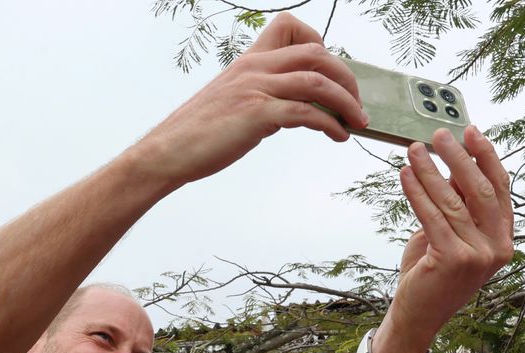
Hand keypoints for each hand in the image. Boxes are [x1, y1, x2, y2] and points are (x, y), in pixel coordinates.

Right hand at [131, 12, 365, 187]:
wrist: (166, 152)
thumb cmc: (196, 135)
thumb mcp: (231, 104)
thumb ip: (261, 98)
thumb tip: (291, 110)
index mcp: (247, 61)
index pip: (290, 27)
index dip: (319, 43)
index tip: (329, 73)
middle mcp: (254, 69)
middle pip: (316, 54)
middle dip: (346, 78)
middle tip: (357, 103)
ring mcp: (255, 90)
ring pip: (318, 81)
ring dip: (346, 102)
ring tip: (357, 122)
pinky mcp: (256, 116)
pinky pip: (307, 113)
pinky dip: (330, 124)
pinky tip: (338, 137)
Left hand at [374, 127, 513, 352]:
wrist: (417, 315)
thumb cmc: (430, 273)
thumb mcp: (449, 235)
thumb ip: (457, 206)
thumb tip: (452, 162)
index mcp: (503, 239)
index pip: (499, 189)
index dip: (486, 157)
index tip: (471, 132)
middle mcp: (498, 248)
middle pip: (480, 190)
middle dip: (459, 157)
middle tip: (439, 133)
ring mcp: (478, 255)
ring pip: (453, 201)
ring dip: (431, 171)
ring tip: (414, 149)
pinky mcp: (453, 259)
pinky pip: (432, 216)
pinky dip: (416, 191)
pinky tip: (404, 174)